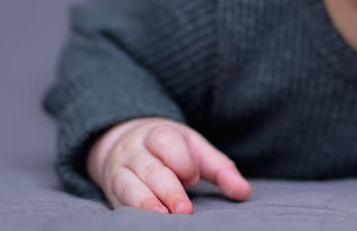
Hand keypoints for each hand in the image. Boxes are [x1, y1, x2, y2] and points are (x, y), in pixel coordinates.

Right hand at [86, 117, 251, 212]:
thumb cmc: (170, 150)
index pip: (166, 141)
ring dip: (146, 202)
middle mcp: (135, 151)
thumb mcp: (195, 150)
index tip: (194, 177)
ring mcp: (120, 170)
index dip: (181, 160)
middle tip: (185, 210)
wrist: (123, 143)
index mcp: (158, 134)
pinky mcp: (113, 191)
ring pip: (130, 184)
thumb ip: (220, 169)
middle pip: (150, 168)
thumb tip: (244, 192)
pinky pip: (119, 200)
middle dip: (168, 189)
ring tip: (163, 217)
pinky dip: (133, 211)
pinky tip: (146, 222)